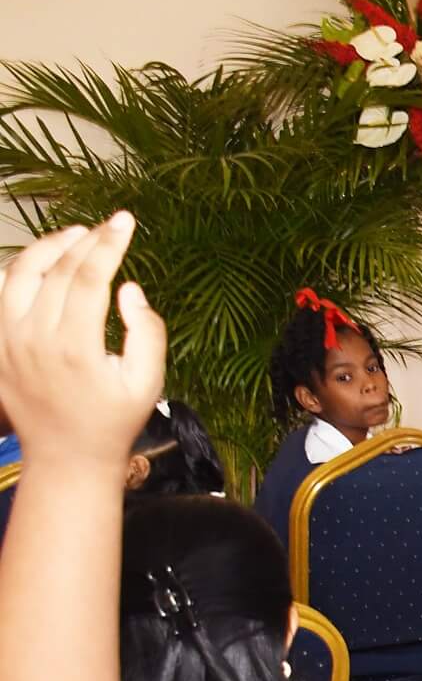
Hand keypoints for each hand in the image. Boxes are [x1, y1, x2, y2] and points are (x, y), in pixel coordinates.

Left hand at [0, 214, 163, 479]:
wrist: (67, 457)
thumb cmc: (113, 422)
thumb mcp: (148, 383)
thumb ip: (148, 333)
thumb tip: (130, 290)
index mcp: (75, 348)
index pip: (89, 278)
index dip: (109, 244)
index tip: (126, 222)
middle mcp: (35, 339)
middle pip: (57, 271)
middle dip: (86, 241)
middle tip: (108, 227)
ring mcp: (9, 340)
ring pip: (21, 274)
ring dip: (47, 247)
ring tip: (74, 235)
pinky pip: (3, 292)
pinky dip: (21, 269)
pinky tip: (45, 261)